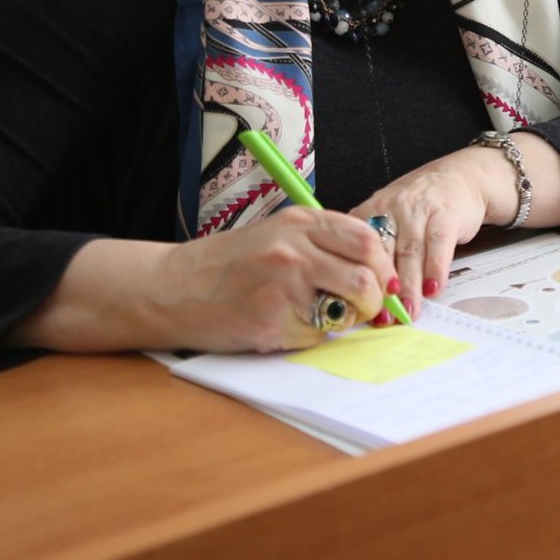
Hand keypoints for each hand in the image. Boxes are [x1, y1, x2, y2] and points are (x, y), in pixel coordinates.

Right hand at [153, 206, 391, 352]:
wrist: (172, 288)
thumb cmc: (228, 264)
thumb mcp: (275, 234)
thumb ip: (320, 245)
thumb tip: (373, 272)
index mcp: (299, 223)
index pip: (366, 240)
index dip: (384, 267)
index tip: (387, 283)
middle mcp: (293, 250)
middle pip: (365, 277)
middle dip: (376, 300)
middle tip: (370, 310)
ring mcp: (282, 287)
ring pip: (345, 310)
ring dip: (346, 320)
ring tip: (323, 317)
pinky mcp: (270, 322)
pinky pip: (314, 335)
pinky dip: (311, 336)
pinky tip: (286, 326)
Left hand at [352, 146, 507, 315]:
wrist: (458, 177)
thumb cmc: (417, 208)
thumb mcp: (385, 220)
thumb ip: (373, 253)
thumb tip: (362, 297)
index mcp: (367, 212)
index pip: (355, 250)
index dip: (358, 281)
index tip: (360, 308)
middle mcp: (389, 208)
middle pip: (382, 254)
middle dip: (382, 289)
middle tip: (383, 318)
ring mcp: (418, 209)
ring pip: (410, 252)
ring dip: (409, 286)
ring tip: (408, 312)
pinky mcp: (446, 213)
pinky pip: (439, 243)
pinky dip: (436, 268)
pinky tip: (434, 288)